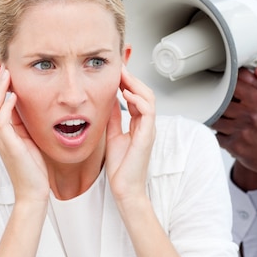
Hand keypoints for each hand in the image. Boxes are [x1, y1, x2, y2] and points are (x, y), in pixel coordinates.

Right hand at [0, 67, 49, 203]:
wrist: (34, 193)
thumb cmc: (36, 169)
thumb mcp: (34, 141)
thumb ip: (32, 126)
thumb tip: (42, 109)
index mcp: (6, 131)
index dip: (2, 85)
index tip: (10, 68)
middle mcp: (0, 132)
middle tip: (4, 63)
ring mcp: (1, 138)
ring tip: (7, 73)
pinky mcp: (7, 144)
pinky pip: (0, 121)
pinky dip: (5, 106)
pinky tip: (14, 95)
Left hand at [105, 66, 155, 204]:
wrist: (125, 188)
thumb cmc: (121, 167)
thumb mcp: (112, 134)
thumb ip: (113, 118)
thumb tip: (108, 101)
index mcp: (138, 124)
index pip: (137, 96)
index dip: (128, 82)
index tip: (117, 72)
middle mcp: (146, 124)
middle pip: (145, 93)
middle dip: (132, 78)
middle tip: (120, 68)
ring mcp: (148, 129)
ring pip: (149, 98)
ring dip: (136, 85)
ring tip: (123, 76)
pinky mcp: (147, 136)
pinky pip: (148, 112)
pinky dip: (139, 100)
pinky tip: (127, 94)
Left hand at [212, 49, 256, 179]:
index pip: (232, 84)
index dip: (226, 83)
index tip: (225, 84)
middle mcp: (248, 116)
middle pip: (220, 101)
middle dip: (219, 100)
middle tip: (218, 98)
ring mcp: (239, 132)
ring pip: (215, 117)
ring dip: (215, 114)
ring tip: (219, 113)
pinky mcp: (233, 145)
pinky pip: (215, 134)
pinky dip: (216, 131)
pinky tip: (223, 128)